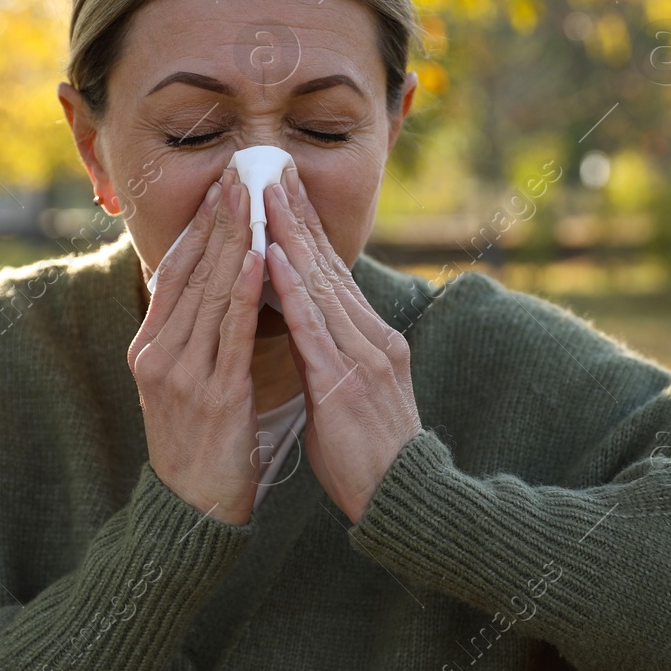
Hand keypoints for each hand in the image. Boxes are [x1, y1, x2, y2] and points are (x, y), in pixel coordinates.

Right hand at [127, 169, 263, 525]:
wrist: (195, 511)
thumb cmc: (201, 445)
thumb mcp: (186, 383)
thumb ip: (193, 337)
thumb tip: (214, 287)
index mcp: (150, 348)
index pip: (175, 272)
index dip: (200, 226)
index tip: (221, 186)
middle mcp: (159, 354)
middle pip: (191, 273)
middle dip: (217, 219)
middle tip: (239, 172)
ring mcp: (183, 374)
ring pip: (212, 293)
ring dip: (235, 241)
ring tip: (253, 198)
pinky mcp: (215, 395)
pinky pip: (232, 332)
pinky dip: (246, 290)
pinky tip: (262, 256)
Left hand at [262, 164, 421, 523]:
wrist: (404, 501)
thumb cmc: (371, 456)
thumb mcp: (352, 394)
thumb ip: (330, 356)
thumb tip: (300, 329)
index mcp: (374, 340)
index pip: (335, 273)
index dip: (309, 228)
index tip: (286, 190)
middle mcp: (372, 338)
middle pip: (330, 265)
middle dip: (299, 214)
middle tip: (273, 169)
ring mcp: (363, 357)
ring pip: (320, 285)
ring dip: (290, 235)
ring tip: (266, 195)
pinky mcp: (346, 382)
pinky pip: (313, 327)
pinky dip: (292, 289)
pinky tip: (273, 257)